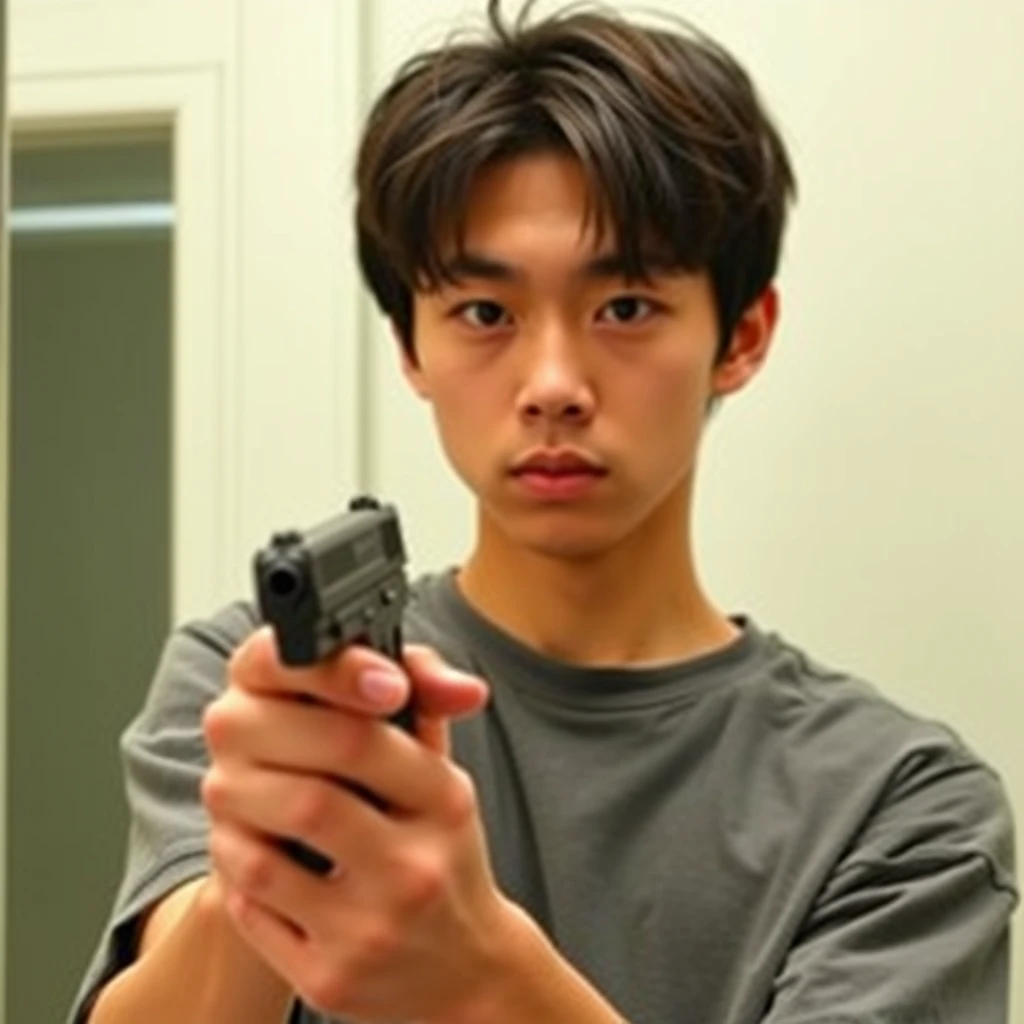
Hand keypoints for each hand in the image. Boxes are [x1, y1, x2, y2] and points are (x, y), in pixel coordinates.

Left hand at [200, 628, 516, 1022]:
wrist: (467, 971)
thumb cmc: (443, 855)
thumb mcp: (443, 777)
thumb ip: (417, 703)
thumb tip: (387, 663)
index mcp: (444, 803)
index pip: (363, 737)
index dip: (309, 704)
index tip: (281, 685)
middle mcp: (413, 868)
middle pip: (304, 795)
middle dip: (248, 758)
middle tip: (228, 736)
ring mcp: (370, 930)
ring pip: (261, 856)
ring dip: (229, 814)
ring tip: (230, 790)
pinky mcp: (330, 979)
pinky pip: (250, 911)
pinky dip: (232, 869)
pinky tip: (243, 846)